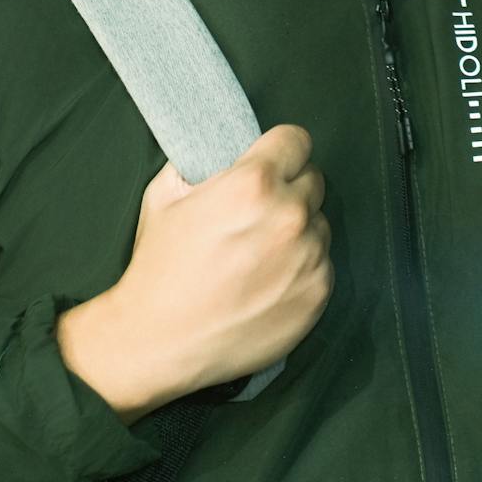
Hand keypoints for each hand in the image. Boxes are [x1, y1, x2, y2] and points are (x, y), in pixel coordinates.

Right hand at [70, 124, 331, 413]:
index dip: (280, 150)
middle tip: (258, 215)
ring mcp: (308, 257)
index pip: (296, 141)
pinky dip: (302, 269)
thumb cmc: (159, 269)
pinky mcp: (317, 294)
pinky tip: (266, 282)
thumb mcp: (164, 196)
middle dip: (289, 190)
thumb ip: (199, 165)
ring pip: (319, 225)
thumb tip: (219, 153)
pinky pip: (322, 264)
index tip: (271, 163)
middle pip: (312, 181)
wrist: (160, 341)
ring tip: (259, 255)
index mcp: (253, 183)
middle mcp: (289, 216)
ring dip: (298, 231)